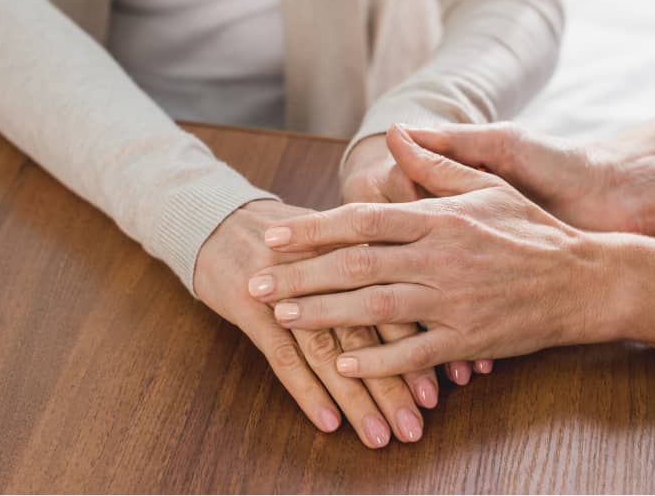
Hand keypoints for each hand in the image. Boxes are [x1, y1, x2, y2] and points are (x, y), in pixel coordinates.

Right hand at [194, 199, 424, 446]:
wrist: (214, 219)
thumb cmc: (284, 240)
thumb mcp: (331, 241)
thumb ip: (373, 271)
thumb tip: (424, 313)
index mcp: (349, 250)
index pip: (395, 304)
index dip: (418, 348)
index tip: (439, 391)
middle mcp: (322, 270)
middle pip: (366, 334)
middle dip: (394, 384)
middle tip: (415, 427)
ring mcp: (285, 291)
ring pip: (328, 351)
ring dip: (355, 398)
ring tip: (378, 436)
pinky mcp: (249, 307)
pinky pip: (282, 356)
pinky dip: (307, 391)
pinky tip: (328, 422)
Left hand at [250, 126, 624, 376]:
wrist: (586, 279)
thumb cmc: (533, 228)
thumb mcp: (488, 186)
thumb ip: (436, 164)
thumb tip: (398, 132)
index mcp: (440, 218)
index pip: (362, 220)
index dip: (312, 228)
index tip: (273, 235)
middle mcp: (440, 258)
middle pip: (355, 266)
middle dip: (299, 275)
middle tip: (257, 284)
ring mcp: (453, 301)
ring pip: (374, 308)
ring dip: (323, 314)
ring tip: (282, 319)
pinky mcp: (468, 339)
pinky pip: (413, 353)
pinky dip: (376, 360)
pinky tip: (343, 362)